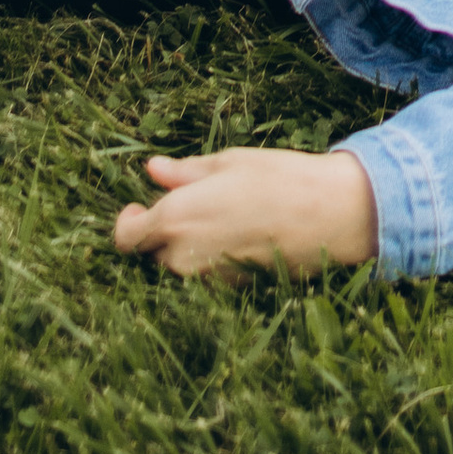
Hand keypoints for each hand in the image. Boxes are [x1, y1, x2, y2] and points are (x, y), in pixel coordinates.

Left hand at [111, 146, 375, 279]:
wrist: (328, 216)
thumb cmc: (277, 179)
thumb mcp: (227, 163)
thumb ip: (183, 173)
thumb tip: (152, 170)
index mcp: (175, 219)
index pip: (125, 237)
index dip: (127, 223)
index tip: (138, 206)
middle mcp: (182, 256)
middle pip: (152, 250)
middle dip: (162, 230)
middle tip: (193, 202)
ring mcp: (206, 279)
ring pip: (178, 264)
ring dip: (187, 244)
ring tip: (222, 215)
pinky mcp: (230, 290)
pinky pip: (205, 274)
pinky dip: (211, 257)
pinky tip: (240, 233)